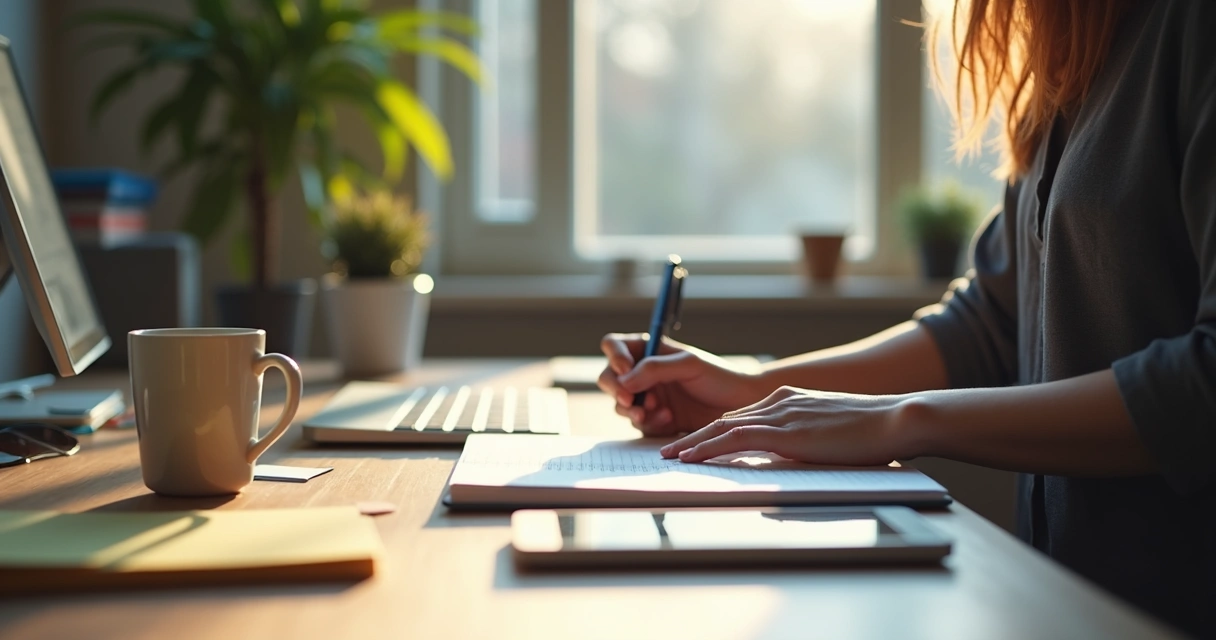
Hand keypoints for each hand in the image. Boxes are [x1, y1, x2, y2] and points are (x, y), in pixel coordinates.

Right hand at [597, 333, 768, 435]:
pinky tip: (671, 419)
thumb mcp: (689, 365)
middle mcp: (643, 373)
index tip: (625, 368)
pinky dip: (651, 423)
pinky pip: (640, 424)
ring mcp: (649, 398)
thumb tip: (624, 379)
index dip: (614, 356)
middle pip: (609, 377)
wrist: (742, 406)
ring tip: (659, 411)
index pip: (614, 345)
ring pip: (621, 405)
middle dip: (616, 389)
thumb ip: (655, 368)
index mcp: (650, 350)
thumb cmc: (719, 377)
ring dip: (634, 410)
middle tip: (630, 400)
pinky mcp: (656, 421)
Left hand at [659, 386, 915, 465]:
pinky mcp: (784, 432)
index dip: (715, 432)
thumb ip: (808, 439)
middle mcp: (779, 401)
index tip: (695, 444)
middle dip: (695, 437)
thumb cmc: (874, 432)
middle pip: (726, 420)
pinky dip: (708, 449)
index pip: (742, 416)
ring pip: (723, 428)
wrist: (896, 419)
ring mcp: (780, 414)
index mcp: (790, 400)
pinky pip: (735, 440)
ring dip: (692, 444)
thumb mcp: (831, 432)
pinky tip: (691, 458)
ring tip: (669, 458)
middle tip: (669, 451)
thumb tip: (795, 457)